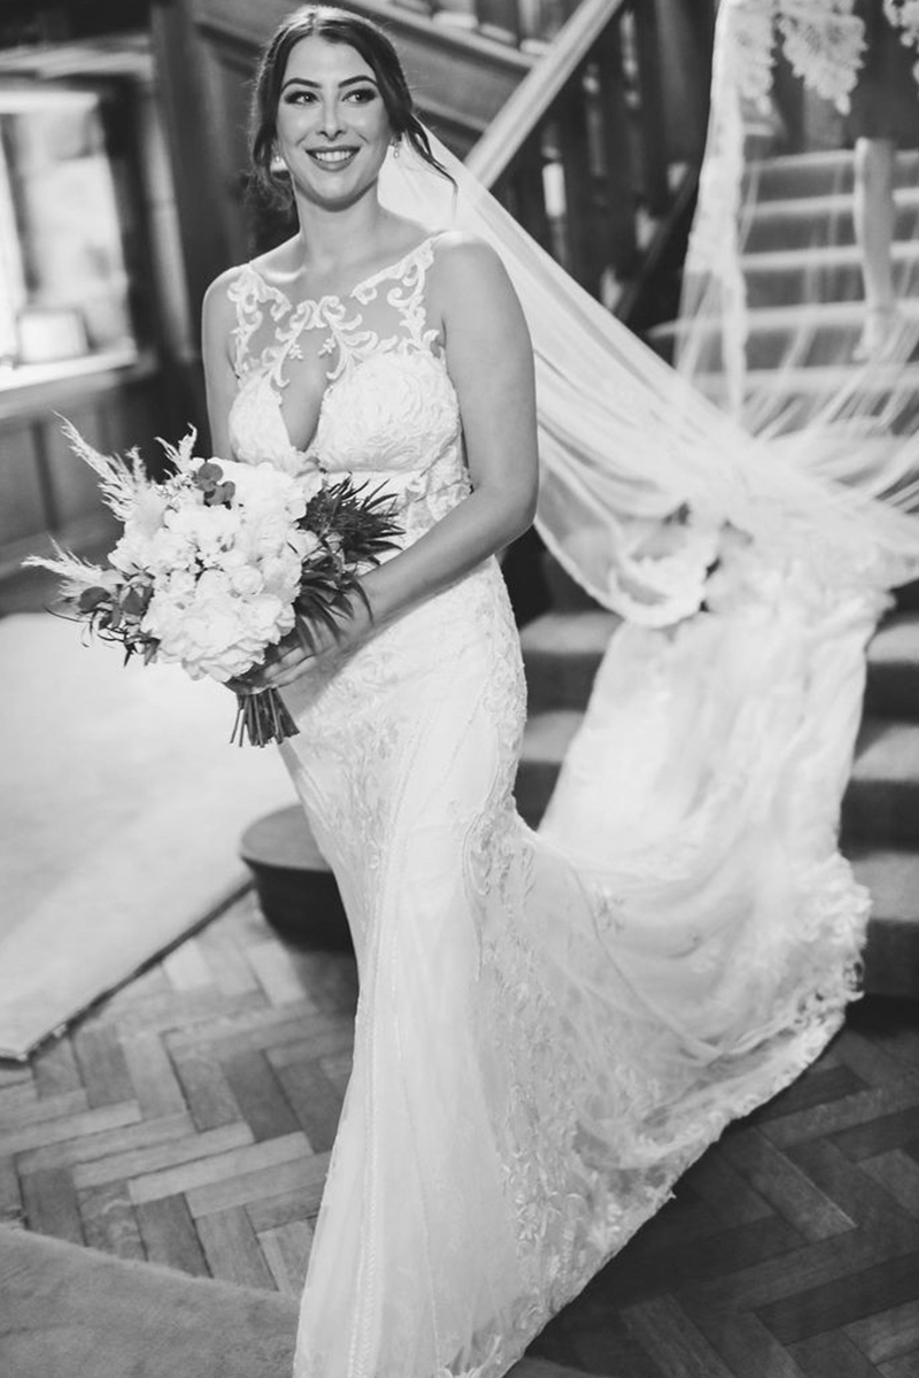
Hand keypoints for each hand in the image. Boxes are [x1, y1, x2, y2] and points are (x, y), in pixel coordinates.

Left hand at [229, 598, 372, 694]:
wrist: (364, 604)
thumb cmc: (337, 595)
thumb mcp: (308, 596)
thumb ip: (287, 606)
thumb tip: (265, 610)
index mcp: (300, 623)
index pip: (271, 643)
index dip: (254, 652)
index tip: (238, 656)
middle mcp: (306, 640)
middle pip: (275, 660)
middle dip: (256, 669)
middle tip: (237, 676)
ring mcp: (315, 652)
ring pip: (286, 669)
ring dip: (267, 677)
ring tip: (250, 683)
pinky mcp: (323, 657)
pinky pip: (300, 672)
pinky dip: (285, 678)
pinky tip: (273, 683)